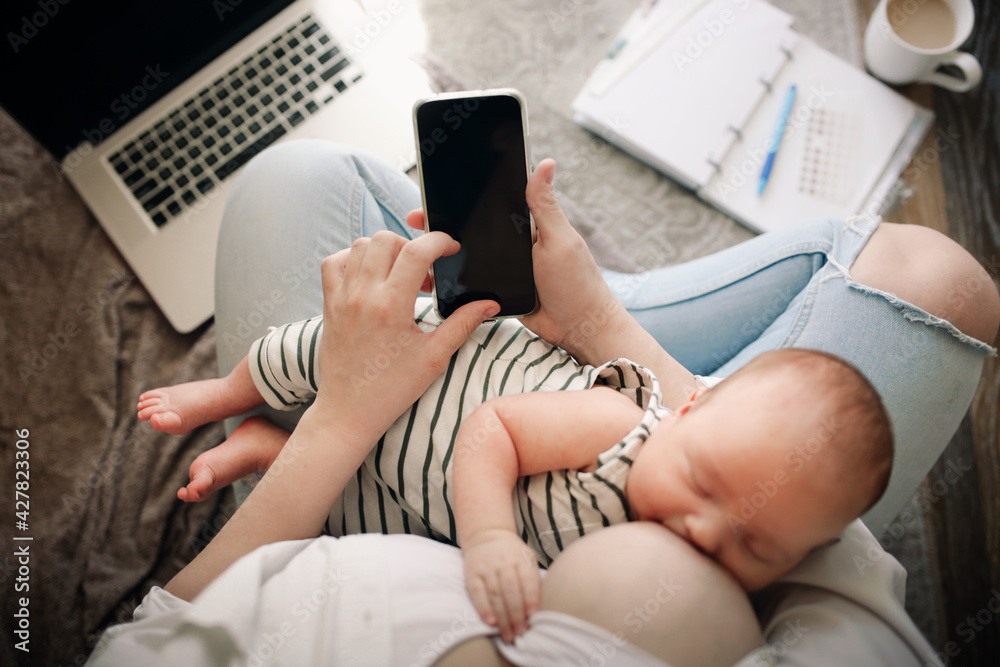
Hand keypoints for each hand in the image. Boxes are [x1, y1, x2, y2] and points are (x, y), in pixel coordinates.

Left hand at [313, 231, 498, 441]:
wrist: (349, 411)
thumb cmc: (391, 389)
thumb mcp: (434, 357)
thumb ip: (463, 324)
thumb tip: (489, 304)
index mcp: (391, 306)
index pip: (416, 251)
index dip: (439, 241)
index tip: (451, 248)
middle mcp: (363, 296)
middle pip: (386, 239)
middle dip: (412, 245)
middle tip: (425, 272)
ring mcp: (342, 298)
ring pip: (359, 246)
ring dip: (384, 251)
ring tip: (400, 275)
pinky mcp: (330, 304)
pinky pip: (334, 263)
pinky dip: (353, 260)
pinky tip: (371, 278)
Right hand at [406, 158, 628, 364]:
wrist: (579, 329)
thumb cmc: (578, 283)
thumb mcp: (560, 240)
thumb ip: (545, 206)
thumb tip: (546, 163)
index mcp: (528, 225)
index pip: (491, 203)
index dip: (466, 197)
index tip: (438, 190)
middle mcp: (513, 244)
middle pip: (473, 229)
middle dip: (444, 225)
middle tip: (417, 221)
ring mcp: (504, 268)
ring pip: (469, 256)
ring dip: (446, 253)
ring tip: (416, 248)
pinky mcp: (498, 292)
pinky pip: (471, 283)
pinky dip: (454, 280)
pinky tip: (432, 277)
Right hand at [463, 530, 541, 642]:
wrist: (486, 535)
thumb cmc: (512, 554)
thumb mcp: (527, 559)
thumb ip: (533, 580)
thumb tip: (540, 608)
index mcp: (521, 559)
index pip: (527, 580)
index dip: (530, 599)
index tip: (533, 617)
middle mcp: (504, 562)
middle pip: (511, 591)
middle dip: (516, 615)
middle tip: (520, 633)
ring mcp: (487, 568)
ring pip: (496, 595)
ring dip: (502, 617)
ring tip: (508, 635)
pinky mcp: (473, 574)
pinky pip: (478, 593)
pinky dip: (484, 609)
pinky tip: (490, 622)